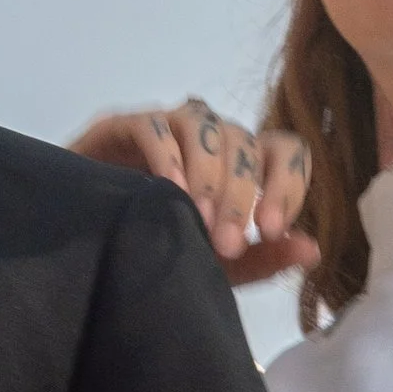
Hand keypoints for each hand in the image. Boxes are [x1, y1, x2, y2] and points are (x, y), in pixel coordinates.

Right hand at [70, 101, 316, 284]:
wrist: (81, 248)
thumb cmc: (151, 250)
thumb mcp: (211, 267)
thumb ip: (261, 259)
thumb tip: (311, 248)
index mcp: (241, 167)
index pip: (284, 153)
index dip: (287, 185)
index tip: (270, 229)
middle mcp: (211, 140)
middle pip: (245, 142)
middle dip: (240, 195)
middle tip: (226, 243)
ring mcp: (168, 128)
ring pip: (205, 124)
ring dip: (208, 172)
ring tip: (196, 216)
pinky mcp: (123, 126)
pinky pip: (155, 125)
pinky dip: (165, 155)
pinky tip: (166, 190)